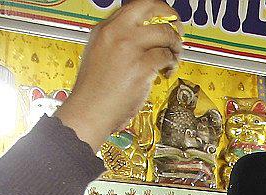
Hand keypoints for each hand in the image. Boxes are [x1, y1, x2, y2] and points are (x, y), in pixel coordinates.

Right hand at [57, 1, 183, 150]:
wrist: (88, 112)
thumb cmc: (93, 92)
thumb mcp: (98, 55)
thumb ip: (118, 42)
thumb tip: (142, 37)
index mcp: (104, 29)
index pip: (135, 7)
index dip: (155, 13)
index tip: (164, 21)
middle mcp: (116, 33)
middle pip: (150, 7)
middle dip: (170, 16)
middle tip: (177, 28)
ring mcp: (128, 48)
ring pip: (164, 33)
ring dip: (176, 44)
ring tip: (174, 56)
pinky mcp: (140, 66)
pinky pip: (165, 56)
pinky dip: (172, 64)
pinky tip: (166, 72)